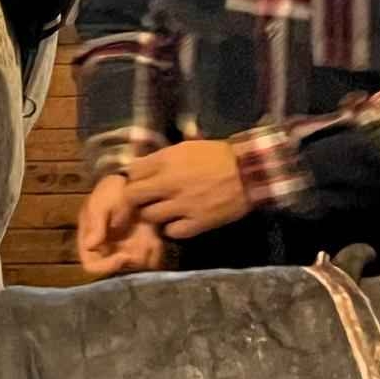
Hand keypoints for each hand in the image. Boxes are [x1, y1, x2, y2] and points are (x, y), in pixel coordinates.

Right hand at [78, 174, 167, 280]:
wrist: (135, 180)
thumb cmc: (112, 190)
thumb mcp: (101, 202)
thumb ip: (96, 224)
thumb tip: (90, 246)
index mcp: (91, 239)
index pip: (92, 265)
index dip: (105, 266)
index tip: (122, 257)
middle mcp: (107, 248)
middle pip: (115, 270)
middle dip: (129, 262)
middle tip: (141, 248)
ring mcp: (125, 248)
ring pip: (133, 266)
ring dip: (143, 256)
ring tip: (149, 236)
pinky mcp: (143, 247)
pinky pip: (149, 260)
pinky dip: (154, 252)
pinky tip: (155, 236)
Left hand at [125, 141, 250, 239]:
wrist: (248, 172)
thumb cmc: (217, 156)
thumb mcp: (186, 147)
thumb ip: (162, 157)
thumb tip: (142, 167)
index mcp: (166, 160)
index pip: (131, 172)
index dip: (132, 178)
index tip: (137, 182)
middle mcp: (169, 182)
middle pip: (133, 196)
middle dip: (134, 199)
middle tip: (142, 201)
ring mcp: (182, 204)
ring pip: (149, 216)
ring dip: (152, 214)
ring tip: (162, 211)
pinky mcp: (196, 222)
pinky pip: (171, 231)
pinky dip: (172, 228)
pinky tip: (177, 222)